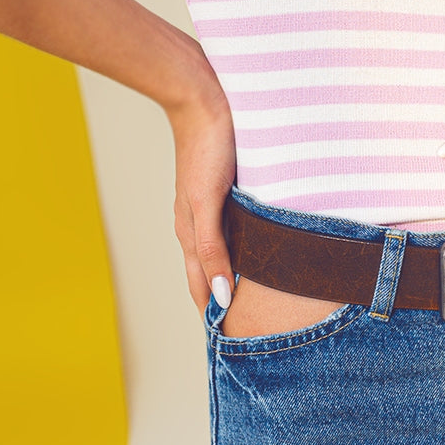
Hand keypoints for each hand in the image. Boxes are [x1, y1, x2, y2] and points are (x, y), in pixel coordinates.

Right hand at [167, 90, 236, 315]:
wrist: (203, 101)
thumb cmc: (206, 149)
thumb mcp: (209, 203)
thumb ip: (213, 249)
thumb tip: (221, 297)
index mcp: (190, 232)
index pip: (199, 287)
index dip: (211, 314)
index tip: (225, 342)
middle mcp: (197, 224)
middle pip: (207, 274)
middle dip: (219, 302)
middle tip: (238, 330)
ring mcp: (208, 207)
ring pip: (218, 252)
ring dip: (229, 276)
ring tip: (246, 299)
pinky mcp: (221, 190)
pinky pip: (229, 230)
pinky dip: (238, 249)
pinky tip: (253, 250)